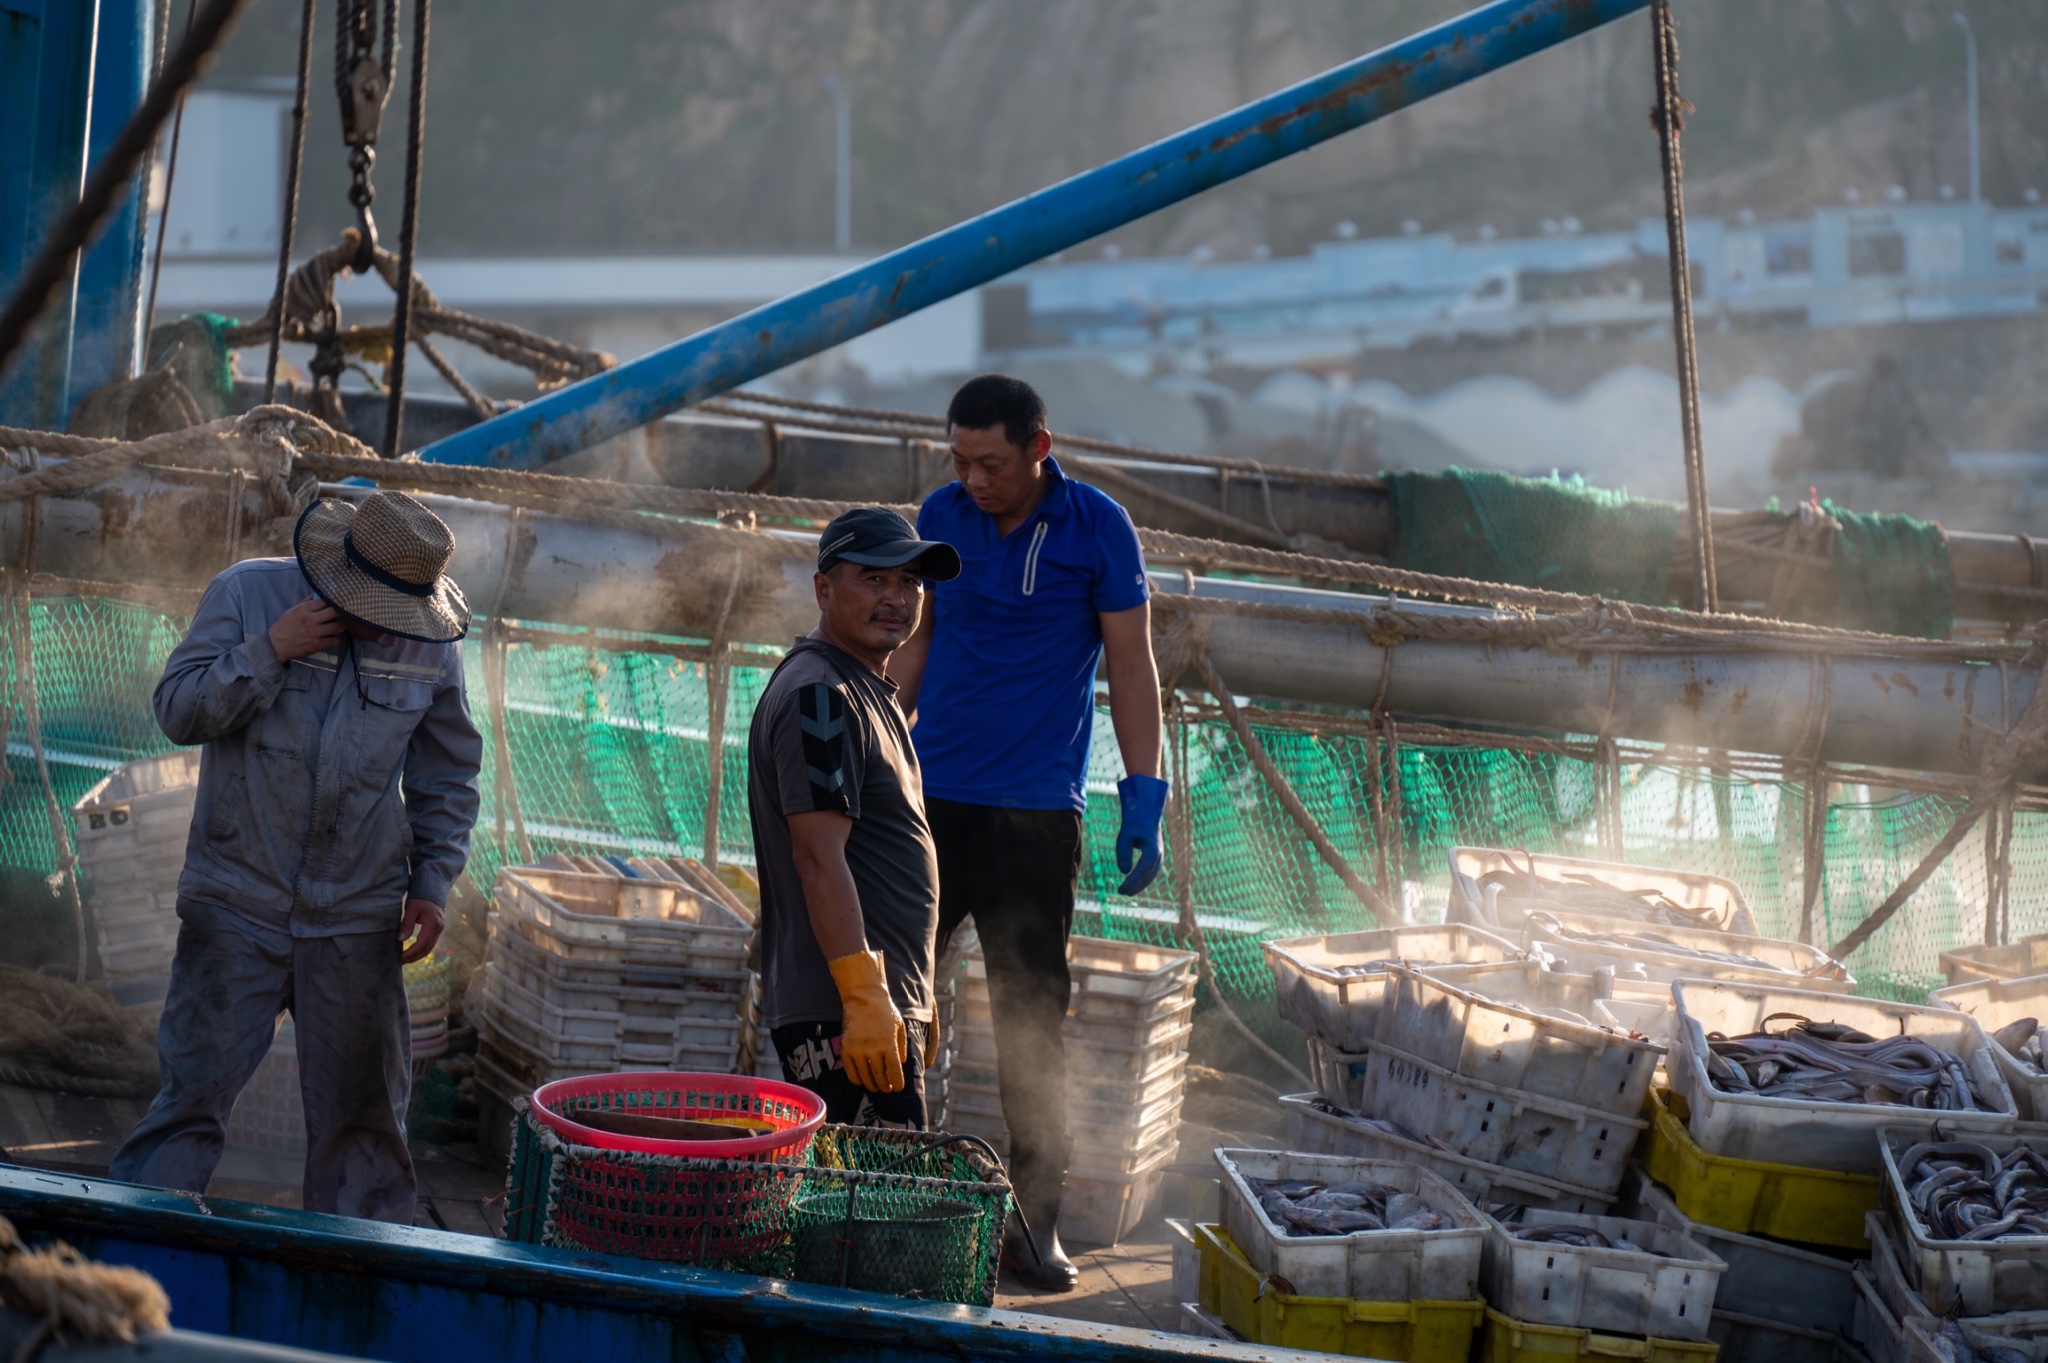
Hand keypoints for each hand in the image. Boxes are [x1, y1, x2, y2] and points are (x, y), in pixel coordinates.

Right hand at [267, 596, 343, 662]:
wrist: (276, 645)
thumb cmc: (285, 626)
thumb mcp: (293, 610)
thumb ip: (307, 602)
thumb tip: (319, 594)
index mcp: (304, 610)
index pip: (325, 601)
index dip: (331, 603)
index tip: (334, 605)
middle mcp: (310, 620)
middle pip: (335, 612)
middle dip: (339, 613)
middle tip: (338, 616)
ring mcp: (314, 633)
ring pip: (338, 626)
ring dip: (338, 627)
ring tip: (334, 627)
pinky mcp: (317, 645)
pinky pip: (335, 640)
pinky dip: (334, 640)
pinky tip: (329, 638)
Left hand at [399, 897, 443, 963]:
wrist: (432, 888)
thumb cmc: (420, 898)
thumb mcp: (411, 909)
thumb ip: (406, 924)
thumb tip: (400, 939)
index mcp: (432, 924)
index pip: (422, 943)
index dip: (411, 952)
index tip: (401, 956)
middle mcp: (438, 928)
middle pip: (427, 948)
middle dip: (415, 957)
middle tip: (402, 961)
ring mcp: (439, 929)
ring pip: (430, 947)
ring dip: (419, 954)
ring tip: (407, 958)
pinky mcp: (437, 928)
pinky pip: (430, 942)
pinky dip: (422, 949)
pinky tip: (414, 950)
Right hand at [826, 949, 906, 1092]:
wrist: (863, 998)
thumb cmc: (886, 1012)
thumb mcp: (900, 1027)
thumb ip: (901, 1047)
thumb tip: (900, 1064)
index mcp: (889, 1044)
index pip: (894, 1072)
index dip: (897, 1083)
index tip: (898, 1088)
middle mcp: (873, 1049)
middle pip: (880, 1077)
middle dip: (885, 1086)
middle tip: (888, 1089)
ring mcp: (858, 1050)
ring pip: (865, 1077)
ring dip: (872, 1085)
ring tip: (876, 1087)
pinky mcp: (846, 1049)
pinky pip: (850, 1071)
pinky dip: (857, 1079)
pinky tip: (862, 1081)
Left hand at [1114, 773, 1168, 895]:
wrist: (1146, 811)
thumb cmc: (1134, 822)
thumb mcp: (1125, 836)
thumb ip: (1123, 853)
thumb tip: (1124, 871)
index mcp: (1153, 850)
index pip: (1142, 871)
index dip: (1131, 882)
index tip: (1121, 889)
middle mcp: (1159, 854)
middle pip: (1148, 876)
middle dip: (1135, 886)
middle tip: (1122, 893)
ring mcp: (1159, 854)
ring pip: (1151, 874)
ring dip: (1140, 884)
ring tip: (1127, 891)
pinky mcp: (1156, 854)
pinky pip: (1151, 870)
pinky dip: (1143, 878)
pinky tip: (1133, 883)